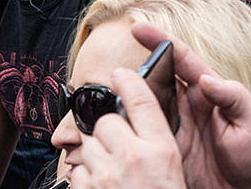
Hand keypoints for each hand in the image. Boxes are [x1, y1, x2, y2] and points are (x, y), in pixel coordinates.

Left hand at [69, 67, 186, 188]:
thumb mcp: (174, 171)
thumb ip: (159, 146)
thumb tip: (144, 127)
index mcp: (160, 150)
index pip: (142, 101)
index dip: (130, 81)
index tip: (122, 73)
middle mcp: (132, 158)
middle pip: (107, 122)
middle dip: (109, 131)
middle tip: (119, 148)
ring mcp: (106, 174)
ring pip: (89, 146)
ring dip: (96, 156)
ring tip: (111, 172)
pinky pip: (76, 173)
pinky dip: (86, 179)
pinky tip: (102, 187)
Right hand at [131, 22, 250, 188]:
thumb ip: (234, 97)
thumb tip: (208, 79)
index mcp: (209, 93)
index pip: (182, 60)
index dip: (160, 41)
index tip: (138, 26)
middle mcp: (189, 107)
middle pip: (156, 81)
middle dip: (135, 71)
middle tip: (117, 73)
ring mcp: (176, 129)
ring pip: (144, 107)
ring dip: (127, 100)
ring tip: (111, 99)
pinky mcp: (167, 151)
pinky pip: (143, 135)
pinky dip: (128, 130)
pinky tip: (116, 128)